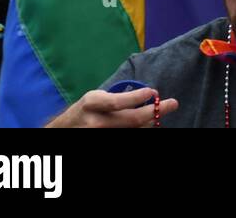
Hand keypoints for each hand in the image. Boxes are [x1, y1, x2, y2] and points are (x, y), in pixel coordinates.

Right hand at [45, 87, 177, 127]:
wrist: (62, 131)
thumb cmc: (84, 112)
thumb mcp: (95, 99)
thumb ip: (116, 98)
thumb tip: (148, 95)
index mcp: (92, 103)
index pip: (117, 102)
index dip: (137, 97)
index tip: (153, 91)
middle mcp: (95, 122)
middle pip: (131, 120)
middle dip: (156, 111)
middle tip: (173, 103)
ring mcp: (98, 136)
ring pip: (133, 131)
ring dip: (150, 123)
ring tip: (159, 115)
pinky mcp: (102, 144)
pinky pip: (127, 138)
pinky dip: (140, 132)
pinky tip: (148, 126)